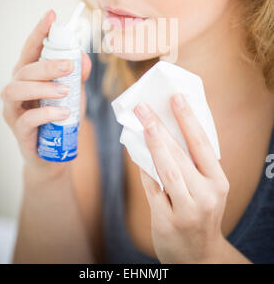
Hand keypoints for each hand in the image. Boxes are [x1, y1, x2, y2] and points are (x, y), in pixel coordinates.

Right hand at [0, 9, 91, 178]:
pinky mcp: (18, 130)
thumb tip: (83, 58)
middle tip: (68, 66)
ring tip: (64, 91)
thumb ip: (78, 77)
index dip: (39, 31)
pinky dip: (46, 113)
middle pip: (24, 69)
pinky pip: (27, 118)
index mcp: (29, 76)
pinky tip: (63, 113)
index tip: (51, 14)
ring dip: (42, 87)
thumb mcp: (75, 95)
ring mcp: (13, 109)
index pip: (31, 49)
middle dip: (46, 64)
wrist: (55, 155)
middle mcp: (17, 89)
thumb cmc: (61, 119)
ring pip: (16, 89)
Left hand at [134, 93, 229, 263]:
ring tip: (141, 123)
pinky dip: (143, 167)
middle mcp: (206, 196)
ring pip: (166, 170)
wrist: (199, 257)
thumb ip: (192, 165)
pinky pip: (152, 188)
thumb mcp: (207, 190)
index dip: (188, 119)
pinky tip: (136, 150)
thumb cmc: (201, 213)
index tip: (176, 97)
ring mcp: (186, 210)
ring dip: (151, 143)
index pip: (202, 144)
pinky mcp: (166, 221)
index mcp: (218, 182)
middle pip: (180, 154)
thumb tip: (163, 130)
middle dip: (160, 127)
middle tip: (144, 107)